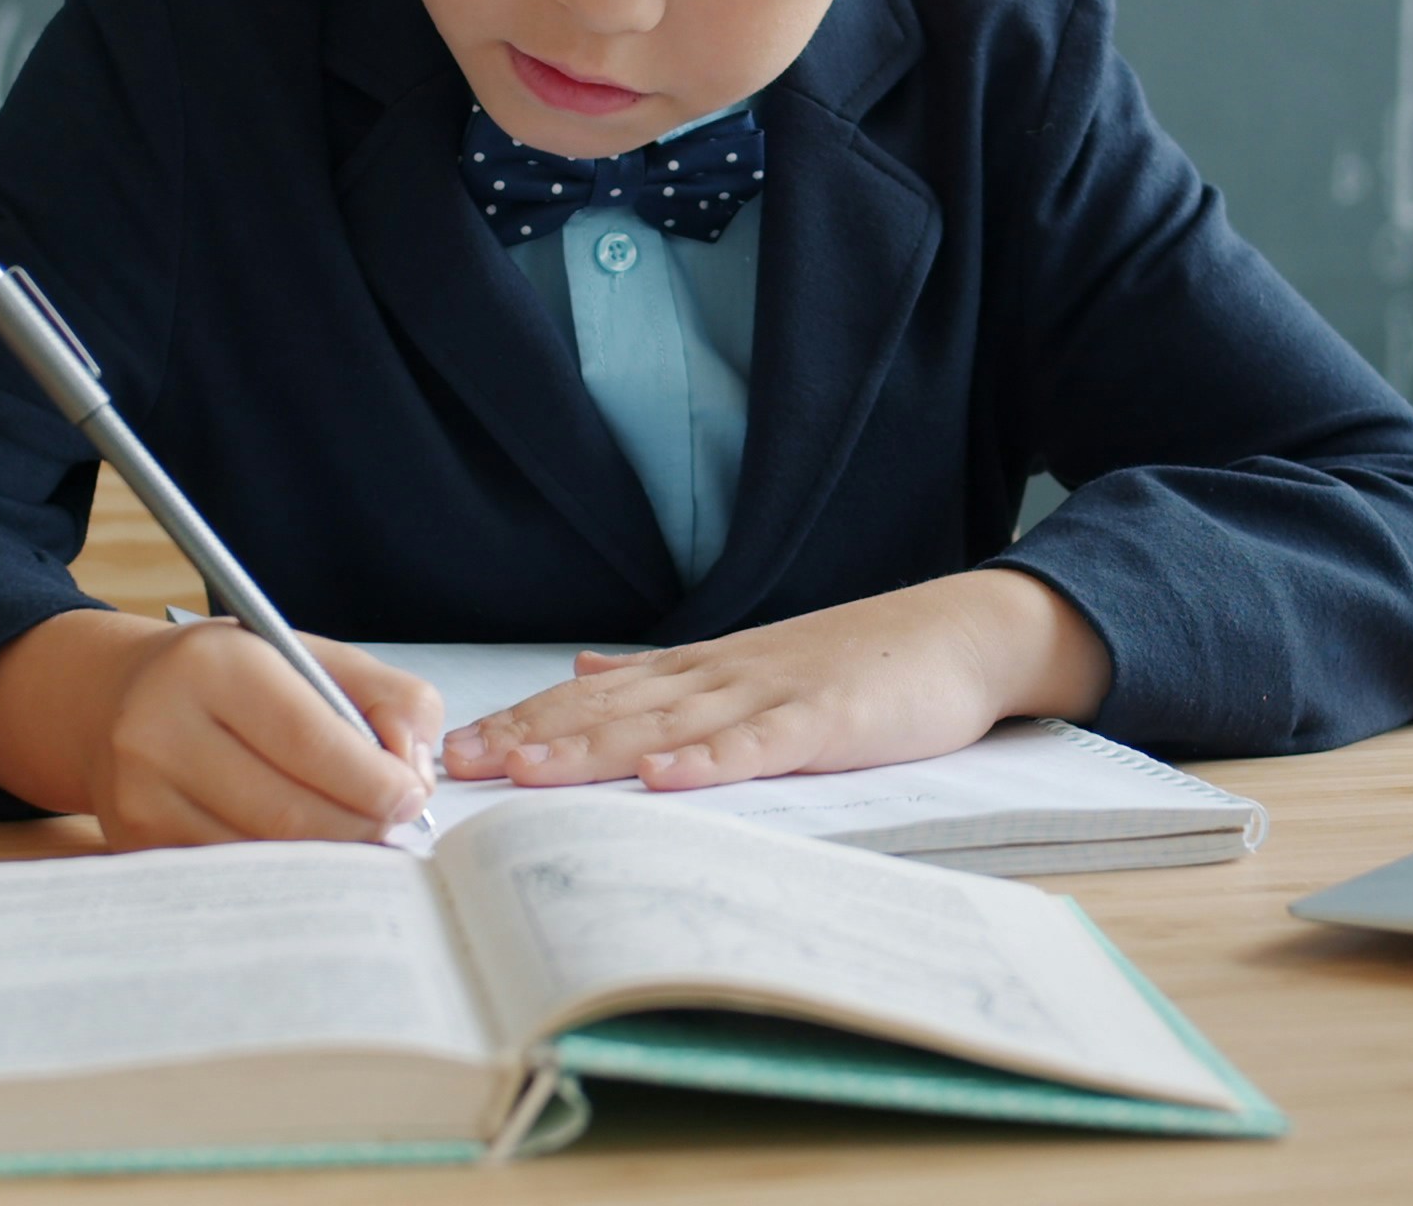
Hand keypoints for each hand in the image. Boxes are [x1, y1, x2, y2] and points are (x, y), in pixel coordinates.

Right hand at [0, 609, 443, 848]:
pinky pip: (231, 875)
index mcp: (212, 666)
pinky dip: (282, 874)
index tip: (412, 795)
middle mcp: (161, 729)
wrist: (113, 700)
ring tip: (354, 838)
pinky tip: (304, 853)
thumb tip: (415, 771)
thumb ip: (384, 698)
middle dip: (360, 828)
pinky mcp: (134, 843)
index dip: (374, 780)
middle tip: (394, 827)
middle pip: (288, 812)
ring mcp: (140, 795)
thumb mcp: (307, 656)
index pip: (310, 740)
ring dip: (325, 857)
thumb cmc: (230, 677)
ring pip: (262, 855)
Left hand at [437, 570, 1108, 791]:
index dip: (520, 724)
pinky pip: (758, 745)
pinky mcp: (826, 720)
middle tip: (455, 768)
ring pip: (665, 726)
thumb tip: (582, 671)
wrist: (959, 633)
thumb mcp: (747, 665)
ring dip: (591, 749)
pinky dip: (708, 762)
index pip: (588, 700)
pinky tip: (661, 779)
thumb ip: (664, 676)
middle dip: (528, 741)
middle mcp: (719, 677)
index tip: (453, 750)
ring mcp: (771, 695)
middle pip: (606, 713)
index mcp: (698, 672)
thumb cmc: (858, 663)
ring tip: (526, 773)